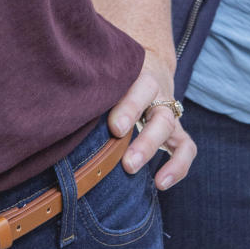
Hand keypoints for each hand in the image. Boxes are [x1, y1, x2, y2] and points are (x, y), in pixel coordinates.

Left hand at [107, 48, 195, 189]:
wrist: (149, 65)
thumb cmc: (117, 77)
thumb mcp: (109, 76)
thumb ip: (94, 90)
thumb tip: (64, 112)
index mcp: (139, 77)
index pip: (141, 88)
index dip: (130, 108)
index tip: (115, 128)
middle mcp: (157, 95)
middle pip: (160, 116)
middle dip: (145, 141)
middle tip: (127, 162)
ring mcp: (168, 112)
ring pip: (169, 129)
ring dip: (152, 151)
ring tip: (133, 170)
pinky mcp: (176, 130)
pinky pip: (186, 148)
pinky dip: (178, 166)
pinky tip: (161, 183)